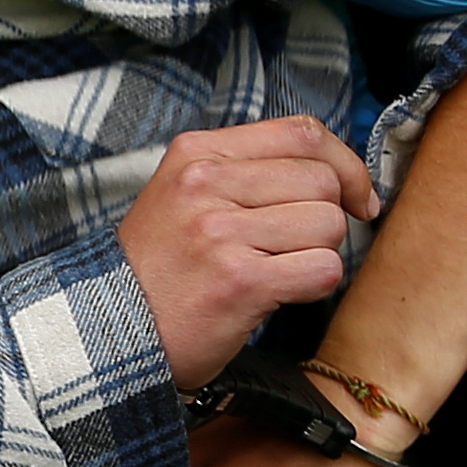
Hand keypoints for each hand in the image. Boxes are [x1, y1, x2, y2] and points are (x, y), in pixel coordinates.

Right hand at [116, 115, 372, 387]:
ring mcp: (221, 232)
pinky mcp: (239, 281)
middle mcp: (207, 184)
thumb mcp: (185, 195)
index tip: (357, 197)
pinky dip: (315, 286)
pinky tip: (280, 293)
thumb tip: (337, 174)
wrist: (110, 332)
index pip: (303, 133)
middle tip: (296, 247)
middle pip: (322, 181)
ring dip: (319, 254)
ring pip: (328, 225)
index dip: (346, 164)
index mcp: (198, 153)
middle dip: (327, 218)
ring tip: (277, 271)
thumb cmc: (160, 269)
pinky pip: (322, 269)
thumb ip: (248, 172)